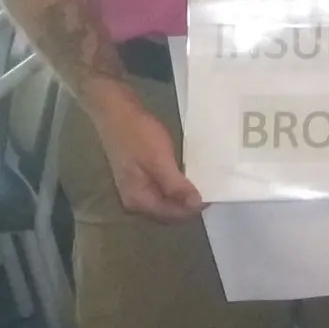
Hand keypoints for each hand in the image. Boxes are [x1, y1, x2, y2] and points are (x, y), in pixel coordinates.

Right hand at [93, 91, 203, 223]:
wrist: (115, 112)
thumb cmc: (138, 135)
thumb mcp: (159, 160)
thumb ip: (176, 186)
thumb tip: (196, 206)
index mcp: (139, 200)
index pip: (172, 216)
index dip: (193, 209)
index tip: (213, 196)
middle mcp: (135, 200)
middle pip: (167, 212)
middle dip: (187, 205)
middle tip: (209, 190)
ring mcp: (135, 188)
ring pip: (164, 201)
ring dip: (182, 197)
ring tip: (201, 184)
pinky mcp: (138, 175)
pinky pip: (160, 189)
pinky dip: (174, 186)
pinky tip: (185, 176)